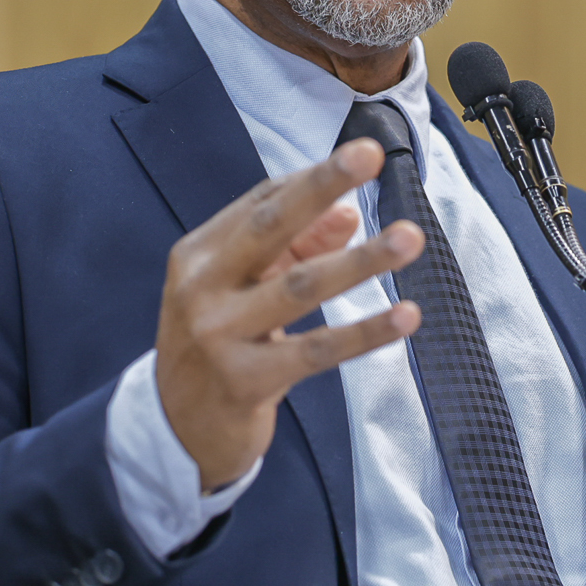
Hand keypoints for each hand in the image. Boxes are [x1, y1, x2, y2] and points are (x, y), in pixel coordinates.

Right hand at [155, 139, 423, 489]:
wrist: (174, 431)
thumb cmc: (219, 345)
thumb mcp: (246, 289)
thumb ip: (296, 249)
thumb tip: (349, 214)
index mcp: (199, 254)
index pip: (260, 203)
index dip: (314, 180)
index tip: (365, 154)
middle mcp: (200, 287)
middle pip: (268, 226)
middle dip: (321, 186)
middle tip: (371, 154)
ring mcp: (218, 335)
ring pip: (300, 287)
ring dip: (360, 261)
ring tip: (410, 238)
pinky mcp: (244, 381)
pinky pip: (316, 350)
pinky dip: (365, 332)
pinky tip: (406, 315)